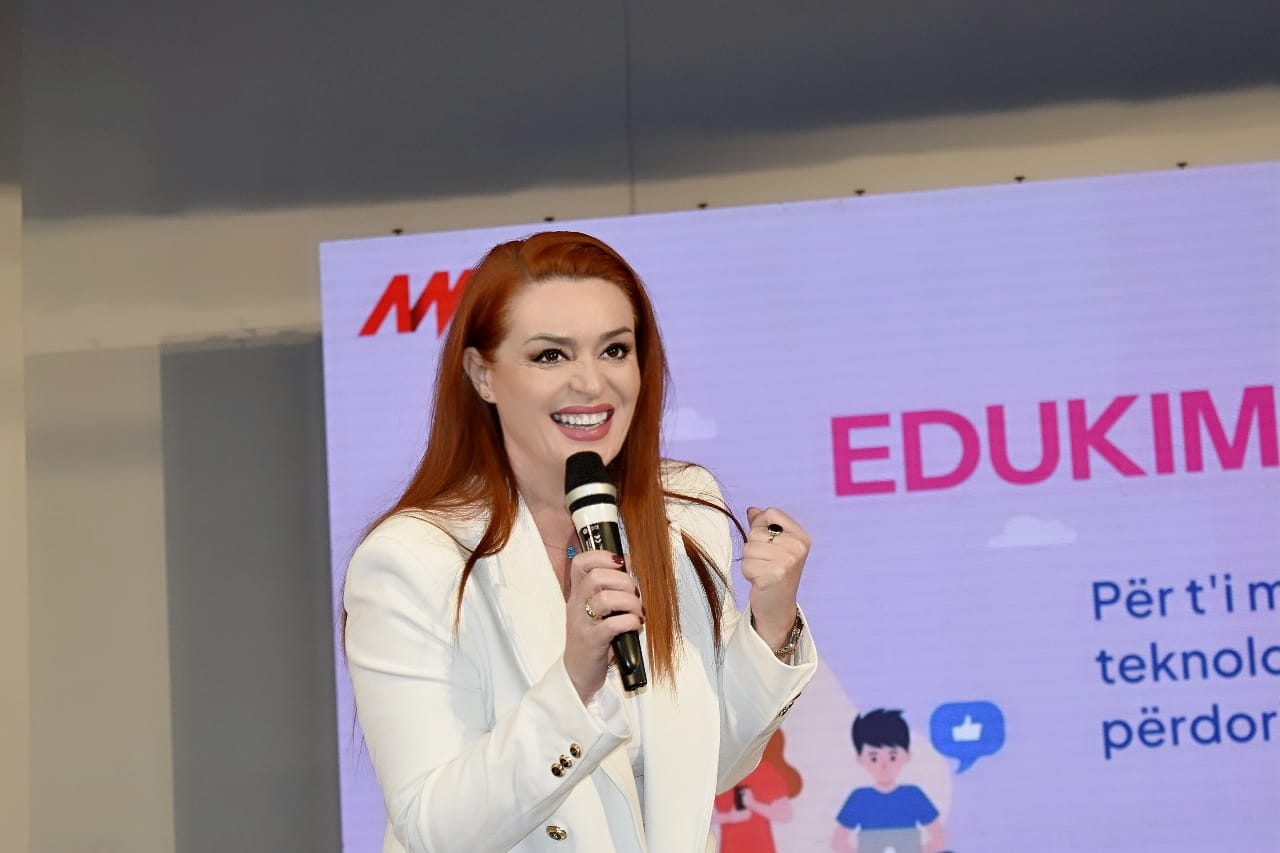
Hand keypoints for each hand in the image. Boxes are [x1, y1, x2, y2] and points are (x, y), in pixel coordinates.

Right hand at [563, 550, 643, 703]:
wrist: (578, 674)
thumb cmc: (593, 639)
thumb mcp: (597, 610)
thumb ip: (611, 587)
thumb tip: (628, 562)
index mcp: (578, 594)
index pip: (580, 563)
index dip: (602, 556)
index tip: (621, 563)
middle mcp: (577, 605)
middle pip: (595, 577)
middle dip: (623, 581)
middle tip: (634, 594)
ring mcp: (583, 623)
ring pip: (604, 598)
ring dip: (629, 602)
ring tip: (637, 612)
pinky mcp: (592, 642)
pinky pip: (613, 624)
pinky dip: (630, 621)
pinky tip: (635, 625)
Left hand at [742, 506, 809, 650]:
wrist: (778, 607)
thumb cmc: (774, 573)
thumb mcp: (774, 547)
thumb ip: (763, 526)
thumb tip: (751, 509)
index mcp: (801, 537)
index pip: (770, 513)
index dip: (760, 525)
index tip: (766, 542)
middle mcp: (797, 547)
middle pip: (756, 532)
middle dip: (753, 548)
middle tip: (766, 563)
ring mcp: (787, 561)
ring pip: (748, 548)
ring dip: (750, 561)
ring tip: (763, 572)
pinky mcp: (774, 575)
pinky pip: (746, 564)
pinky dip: (748, 573)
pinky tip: (760, 581)